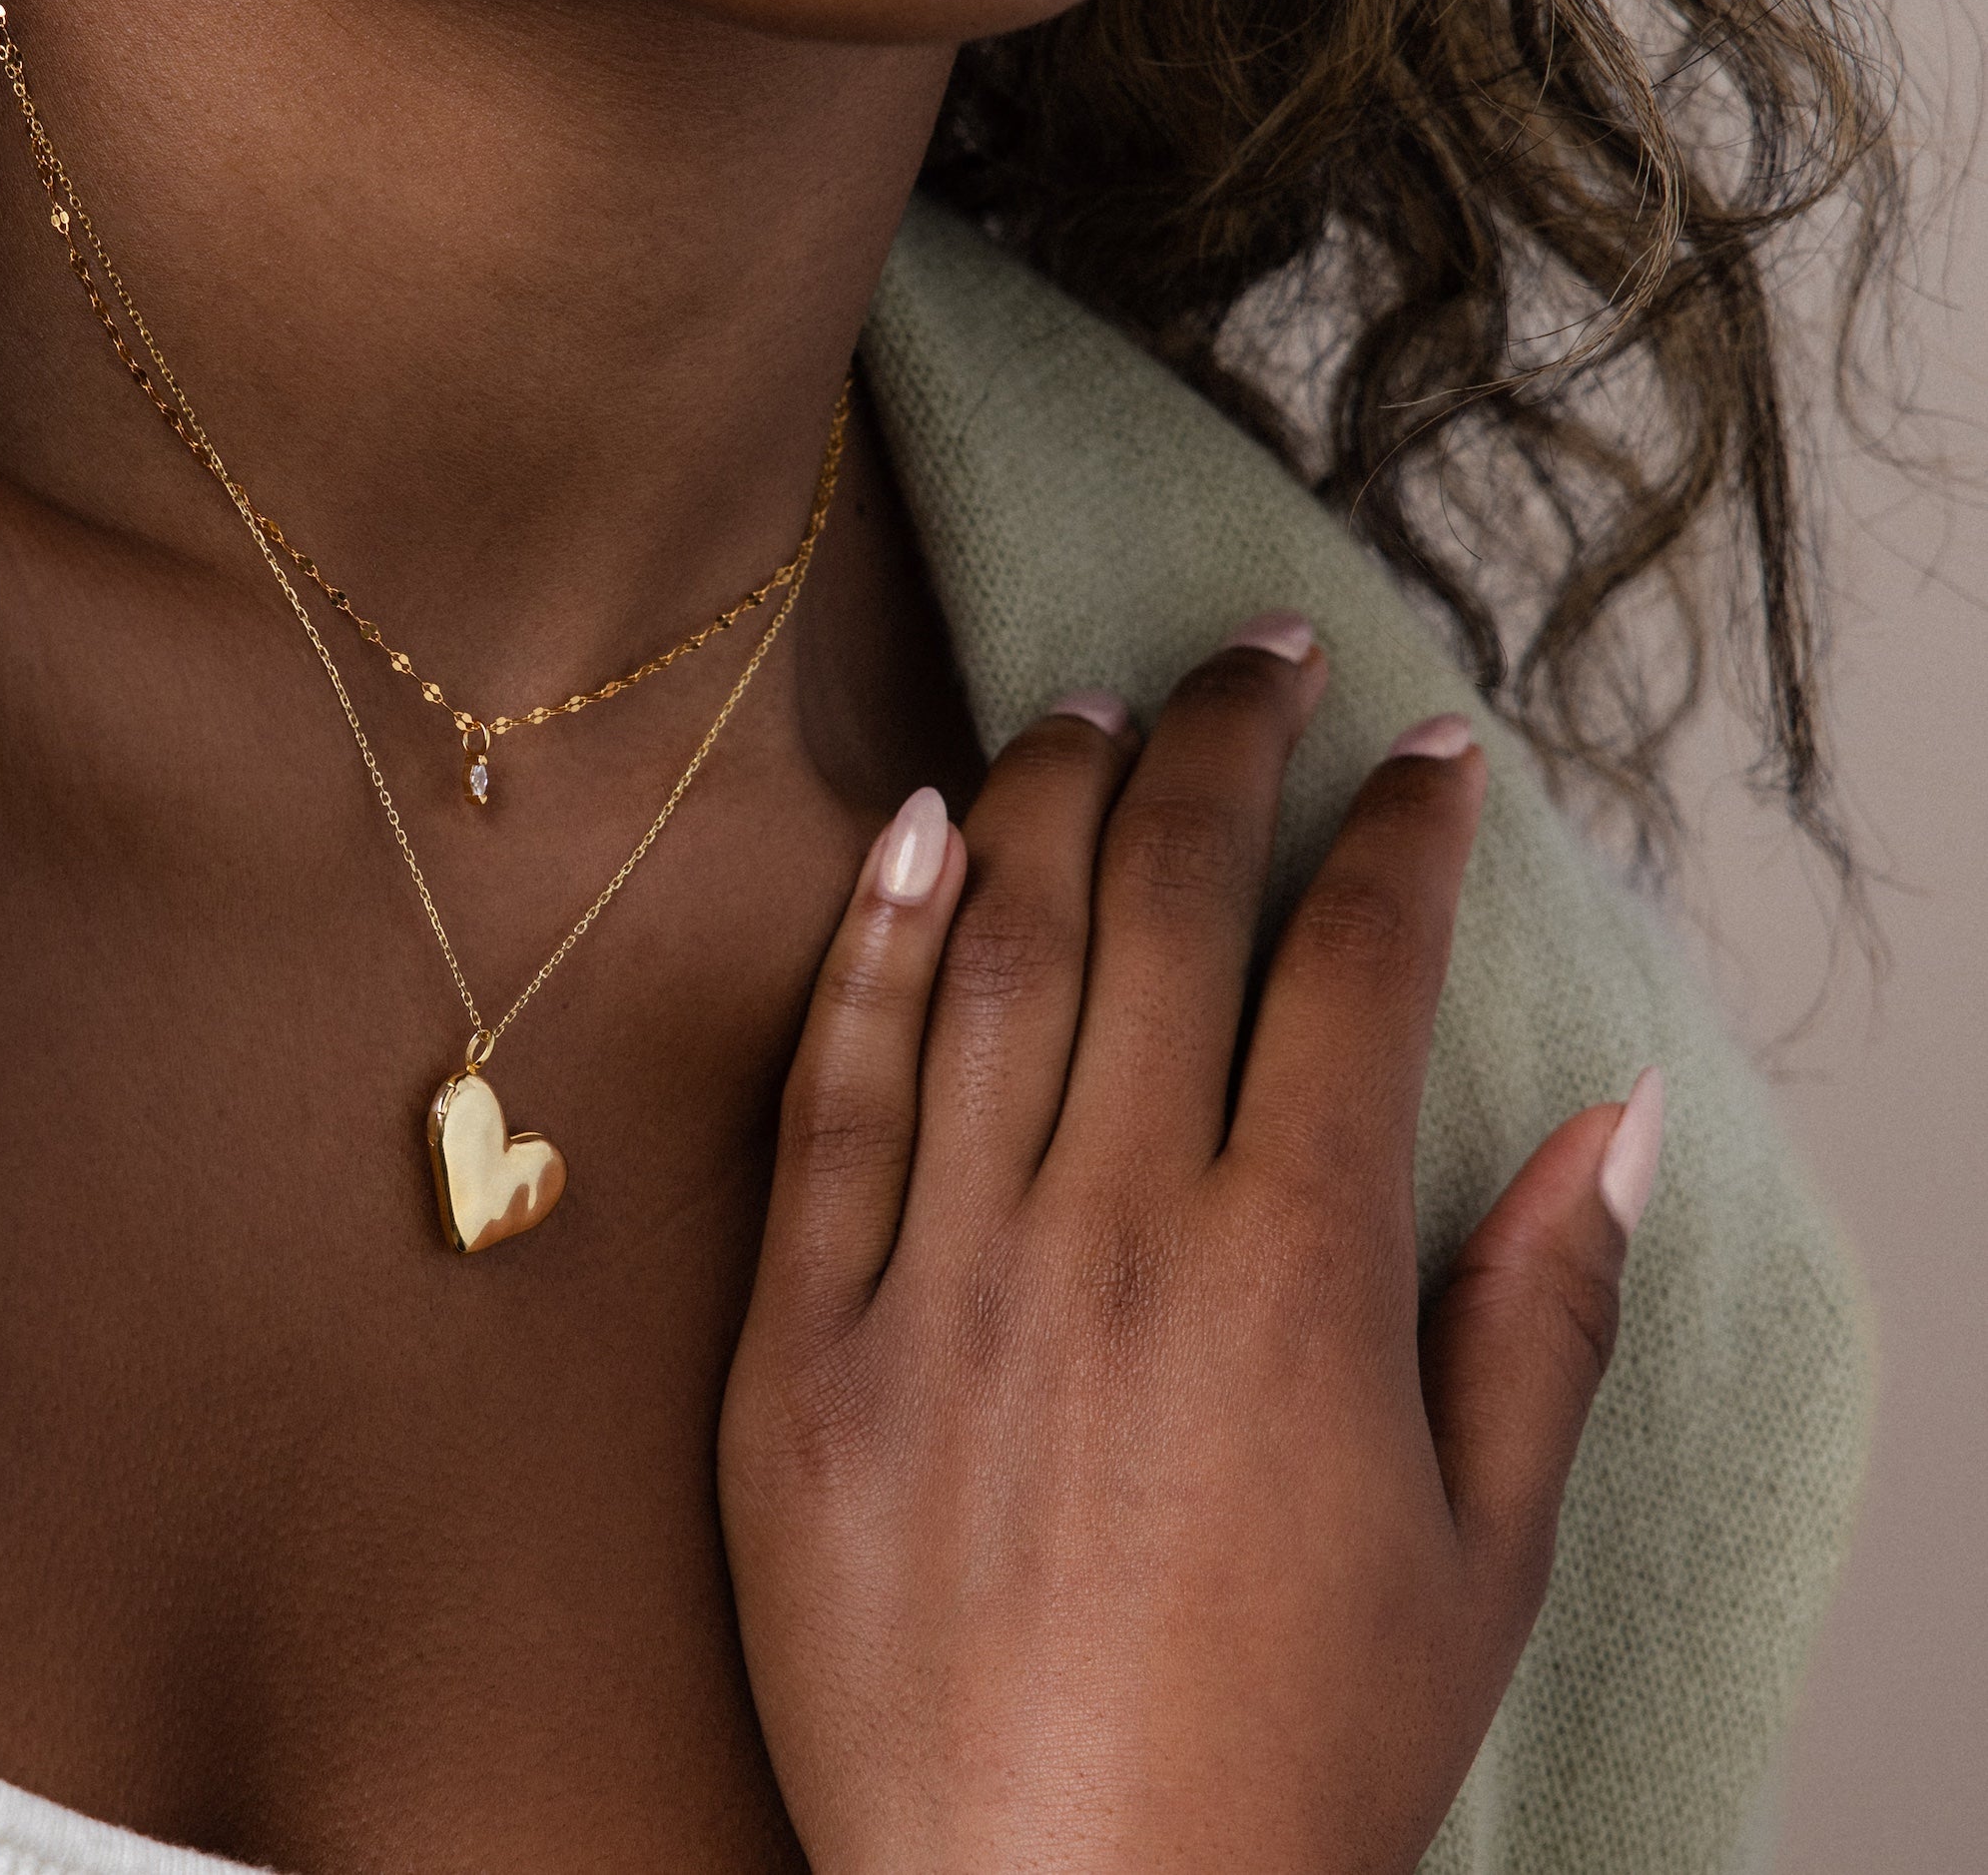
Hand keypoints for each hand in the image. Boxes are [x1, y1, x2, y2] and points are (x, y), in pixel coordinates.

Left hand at [718, 625, 1662, 1874]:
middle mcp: (1112, 1235)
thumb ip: (1545, 1319)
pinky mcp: (801, 1332)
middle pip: (1169, 904)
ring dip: (1051, 795)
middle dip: (1224, 743)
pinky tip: (915, 828)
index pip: (1357, 966)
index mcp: (1292, 1280)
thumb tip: (1614, 1115)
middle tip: (1253, 653)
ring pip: (997, 954)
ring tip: (1092, 702)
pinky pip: (831, 1087)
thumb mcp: (1477, 1561)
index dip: (1403, 831)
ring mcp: (941, 1272)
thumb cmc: (1288, 1763)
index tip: (1426, 749)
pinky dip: (874, 939)